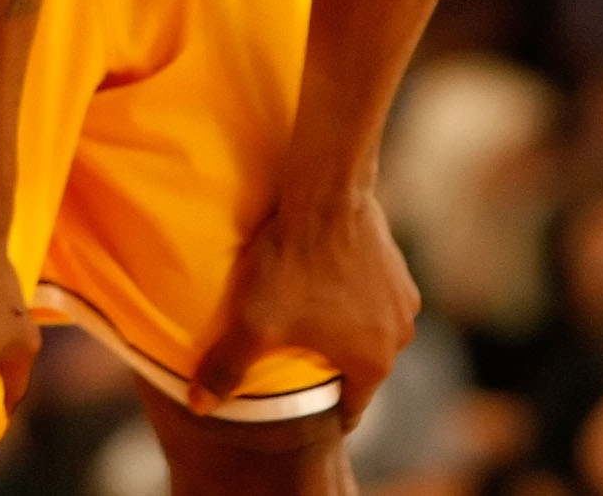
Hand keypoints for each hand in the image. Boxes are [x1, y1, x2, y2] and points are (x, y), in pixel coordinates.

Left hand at [188, 189, 418, 430]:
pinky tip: (318, 278)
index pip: (349, 408)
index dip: (320, 410)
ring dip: (339, 325)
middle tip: (290, 354)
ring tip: (301, 312)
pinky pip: (370, 294)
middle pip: (357, 366)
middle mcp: (400, 335)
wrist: (325, 192)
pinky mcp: (397, 264)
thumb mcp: (252, 323)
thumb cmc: (293, 262)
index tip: (297, 407)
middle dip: (326, 365)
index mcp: (374, 362)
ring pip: (365, 328)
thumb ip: (226, 369)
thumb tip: (199, 407)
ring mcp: (403, 297)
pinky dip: (348, 293)